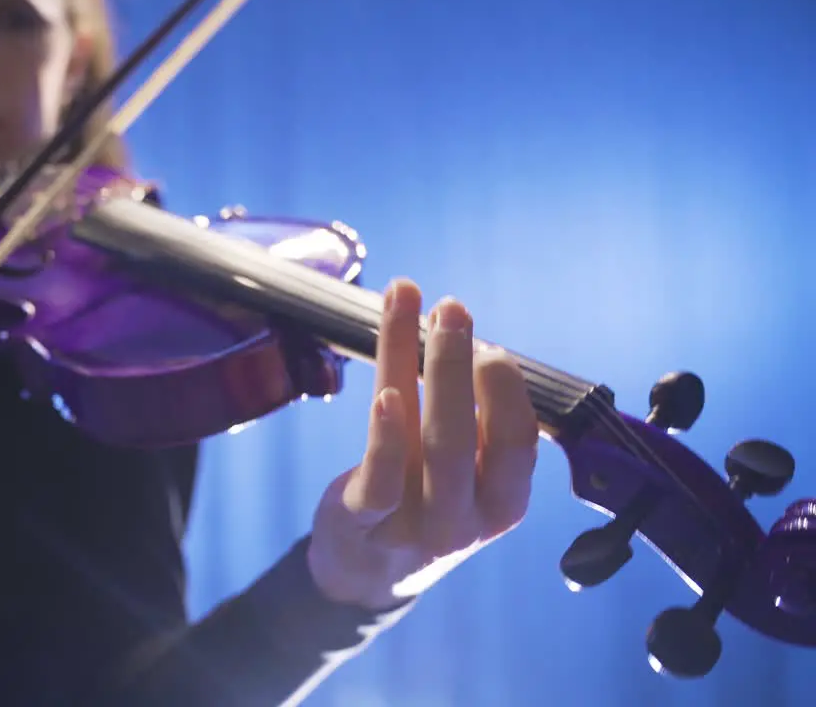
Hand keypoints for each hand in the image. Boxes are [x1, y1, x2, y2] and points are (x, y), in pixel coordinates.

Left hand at [307, 279, 538, 609]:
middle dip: (461, 363)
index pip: (518, 441)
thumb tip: (458, 321)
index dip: (506, 389)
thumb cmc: (421, 499)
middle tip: (454, 308)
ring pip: (429, 445)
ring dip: (427, 371)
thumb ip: (461, 407)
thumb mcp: (456, 465)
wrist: (366, 572)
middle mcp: (466, 518)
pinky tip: (385, 392)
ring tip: (419, 310)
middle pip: (470, 434)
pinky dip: (385, 434)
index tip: (489, 343)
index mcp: (503, 501)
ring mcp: (416, 525)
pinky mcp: (363, 523)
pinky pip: (378, 479)